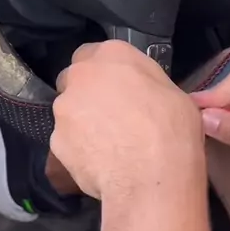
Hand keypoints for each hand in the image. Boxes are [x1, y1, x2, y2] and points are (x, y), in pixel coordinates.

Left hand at [52, 41, 204, 199]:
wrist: (151, 178)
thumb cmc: (172, 129)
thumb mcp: (173, 93)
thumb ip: (146, 83)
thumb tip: (141, 91)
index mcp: (112, 55)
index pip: (94, 52)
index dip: (104, 72)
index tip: (117, 87)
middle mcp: (81, 76)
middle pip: (75, 80)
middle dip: (87, 94)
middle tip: (111, 115)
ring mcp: (64, 109)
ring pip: (69, 112)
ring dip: (82, 123)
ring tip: (108, 145)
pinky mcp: (56, 142)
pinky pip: (67, 142)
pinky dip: (79, 149)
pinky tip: (101, 163)